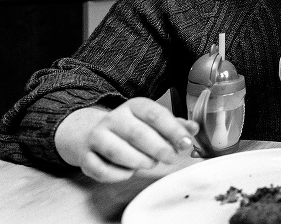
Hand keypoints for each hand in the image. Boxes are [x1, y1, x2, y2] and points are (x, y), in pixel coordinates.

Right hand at [55, 97, 198, 182]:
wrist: (90, 132)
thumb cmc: (129, 128)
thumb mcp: (152, 121)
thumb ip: (174, 125)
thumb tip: (194, 129)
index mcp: (135, 106)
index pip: (155, 114)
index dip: (173, 130)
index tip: (186, 142)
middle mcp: (114, 118)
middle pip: (137, 133)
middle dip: (158, 148)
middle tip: (170, 158)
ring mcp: (97, 137)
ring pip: (116, 151)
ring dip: (138, 161)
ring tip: (149, 164)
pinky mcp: (86, 156)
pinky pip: (101, 169)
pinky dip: (117, 174)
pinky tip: (128, 172)